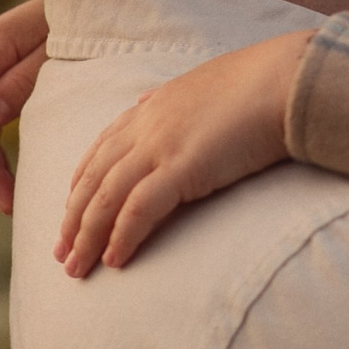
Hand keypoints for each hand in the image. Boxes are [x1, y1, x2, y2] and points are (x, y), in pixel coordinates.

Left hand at [55, 29, 311, 274]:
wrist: (287, 79)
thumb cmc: (260, 84)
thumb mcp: (206, 88)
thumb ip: (175, 101)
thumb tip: (150, 100)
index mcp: (152, 106)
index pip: (101, 148)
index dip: (81, 183)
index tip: (70, 211)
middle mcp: (147, 125)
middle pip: (93, 178)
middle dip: (72, 218)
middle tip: (60, 253)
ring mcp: (160, 145)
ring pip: (106, 197)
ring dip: (86, 237)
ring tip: (76, 268)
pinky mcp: (182, 167)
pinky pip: (139, 209)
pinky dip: (122, 236)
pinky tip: (114, 259)